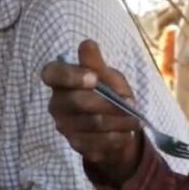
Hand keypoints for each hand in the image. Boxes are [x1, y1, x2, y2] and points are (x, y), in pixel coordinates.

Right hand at [41, 39, 142, 183]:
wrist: (115, 125)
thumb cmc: (108, 93)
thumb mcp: (107, 75)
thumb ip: (96, 63)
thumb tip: (87, 45)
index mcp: (60, 80)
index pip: (52, 74)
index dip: (70, 76)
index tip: (94, 78)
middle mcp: (56, 103)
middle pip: (77, 102)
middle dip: (109, 103)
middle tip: (132, 104)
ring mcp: (64, 126)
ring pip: (92, 123)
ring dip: (119, 122)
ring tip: (136, 121)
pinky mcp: (75, 144)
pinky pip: (97, 142)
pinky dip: (116, 137)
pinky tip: (126, 134)